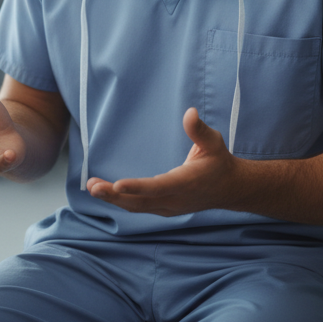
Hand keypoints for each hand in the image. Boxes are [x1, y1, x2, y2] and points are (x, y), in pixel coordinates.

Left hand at [86, 107, 241, 215]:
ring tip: (92, 187)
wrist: (230, 189)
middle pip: (141, 201)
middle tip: (92, 186)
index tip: (116, 185)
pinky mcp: (164, 209)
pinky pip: (139, 208)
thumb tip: (190, 112)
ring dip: (113, 199)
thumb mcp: (214, 142)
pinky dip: (121, 202)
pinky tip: (105, 193)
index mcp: (185, 183)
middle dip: (115, 196)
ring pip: (137, 207)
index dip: (137, 187)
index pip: (158, 187)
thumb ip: (199, 130)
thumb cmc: (219, 162)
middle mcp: (175, 199)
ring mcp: (169, 208)